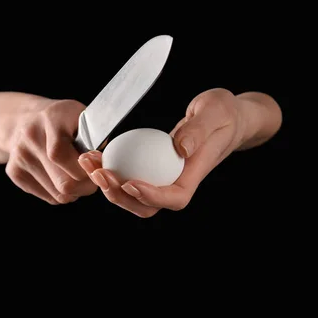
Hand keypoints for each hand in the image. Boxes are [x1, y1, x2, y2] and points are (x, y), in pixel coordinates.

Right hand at [5, 99, 97, 204]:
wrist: (26, 118)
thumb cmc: (63, 120)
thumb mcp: (82, 117)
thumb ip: (96, 139)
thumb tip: (103, 166)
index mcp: (51, 119)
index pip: (63, 156)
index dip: (87, 168)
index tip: (97, 165)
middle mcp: (31, 137)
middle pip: (64, 183)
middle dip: (87, 185)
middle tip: (94, 177)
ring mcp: (19, 157)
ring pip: (59, 195)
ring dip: (76, 191)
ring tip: (78, 176)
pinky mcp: (14, 173)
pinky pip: (50, 198)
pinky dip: (62, 193)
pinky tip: (62, 177)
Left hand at [77, 88, 252, 217]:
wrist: (228, 116)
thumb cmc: (225, 113)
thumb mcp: (216, 112)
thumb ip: (198, 129)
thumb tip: (180, 148)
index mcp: (195, 174)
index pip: (175, 197)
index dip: (151, 197)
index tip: (130, 182)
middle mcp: (178, 180)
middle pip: (146, 205)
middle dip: (119, 195)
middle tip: (98, 172)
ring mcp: (165, 176)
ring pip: (133, 194)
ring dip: (108, 183)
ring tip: (89, 163)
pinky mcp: (153, 167)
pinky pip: (130, 174)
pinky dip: (111, 168)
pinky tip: (96, 154)